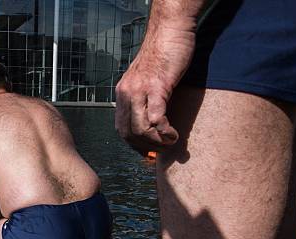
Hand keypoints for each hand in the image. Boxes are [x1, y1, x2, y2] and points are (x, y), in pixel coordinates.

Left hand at [116, 24, 195, 154]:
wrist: (169, 30)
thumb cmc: (162, 55)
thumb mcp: (145, 80)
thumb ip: (144, 99)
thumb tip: (151, 121)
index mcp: (122, 94)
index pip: (121, 129)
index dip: (135, 145)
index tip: (149, 152)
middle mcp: (127, 93)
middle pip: (129, 133)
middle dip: (147, 147)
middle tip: (164, 149)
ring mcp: (140, 90)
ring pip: (141, 129)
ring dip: (157, 142)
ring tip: (171, 141)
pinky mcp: (157, 86)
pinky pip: (156, 117)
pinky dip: (165, 131)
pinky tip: (174, 134)